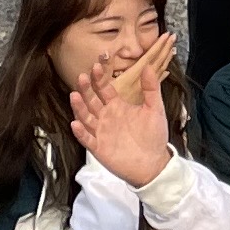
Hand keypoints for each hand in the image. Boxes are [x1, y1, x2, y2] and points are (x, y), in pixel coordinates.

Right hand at [72, 32, 177, 185]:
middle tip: (81, 76)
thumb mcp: (155, 109)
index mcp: (117, 106)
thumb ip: (151, 89)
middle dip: (86, 89)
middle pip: (91, 100)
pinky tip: (76, 124)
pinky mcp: (98, 148)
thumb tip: (149, 66)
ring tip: (74, 95)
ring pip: (86, 117)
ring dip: (79, 107)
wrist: (154, 163)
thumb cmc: (154, 135)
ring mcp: (100, 132)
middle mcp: (106, 117)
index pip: (104, 89)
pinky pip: (87, 139)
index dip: (99, 78)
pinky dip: (81, 132)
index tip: (96, 66)